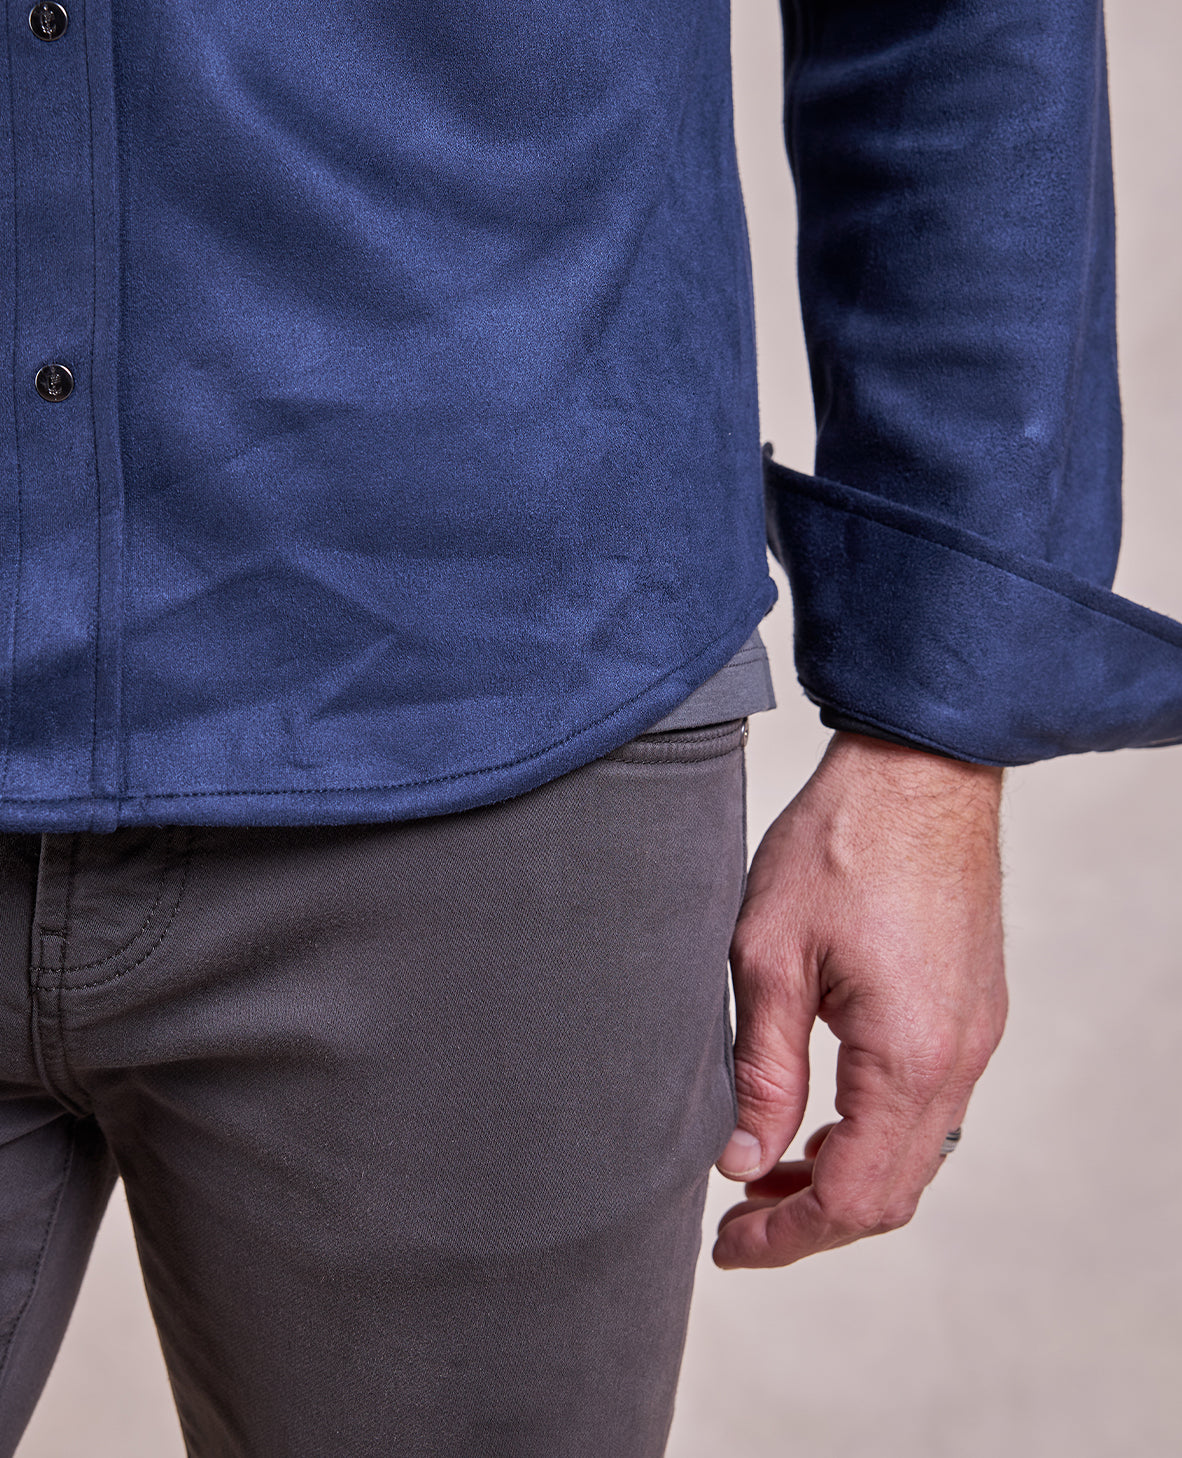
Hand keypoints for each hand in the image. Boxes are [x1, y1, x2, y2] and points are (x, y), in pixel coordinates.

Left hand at [712, 730, 1006, 1269]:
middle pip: (893, 1192)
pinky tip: (820, 1114)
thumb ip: (762, 1072)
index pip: (855, 1196)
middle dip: (812, 1219)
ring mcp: (974, 1035)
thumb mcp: (768, 955)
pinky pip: (929, 1106)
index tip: (728, 1245)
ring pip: (914, 1153)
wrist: (918, 772)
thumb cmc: (839, 843)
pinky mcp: (972, 1010)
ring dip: (843, 1176)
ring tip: (766, 1167)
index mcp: (906, 1054)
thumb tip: (743, 1162)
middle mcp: (957, 1058)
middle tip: (738, 1217)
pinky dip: (872, 1132)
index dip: (787, 1236)